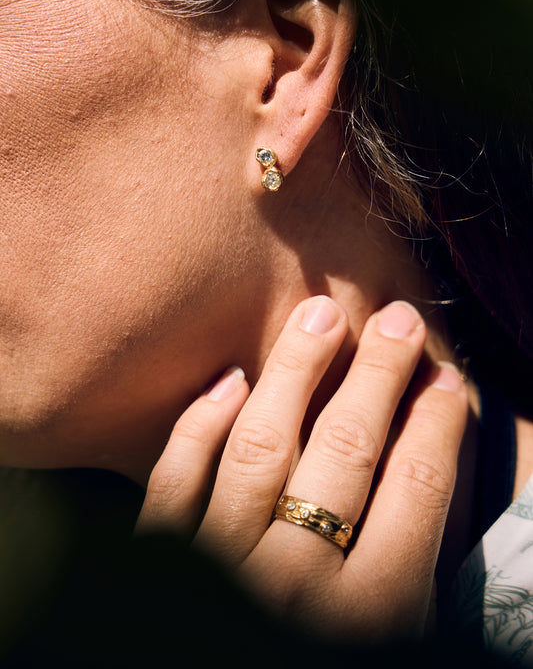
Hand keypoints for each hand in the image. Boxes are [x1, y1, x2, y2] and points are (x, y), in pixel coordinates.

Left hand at [136, 297, 467, 642]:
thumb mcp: (389, 645)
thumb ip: (406, 576)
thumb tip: (424, 471)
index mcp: (371, 619)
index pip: (415, 486)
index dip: (438, 421)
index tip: (448, 380)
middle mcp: (296, 586)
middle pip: (348, 450)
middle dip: (380, 374)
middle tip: (399, 320)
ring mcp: (220, 567)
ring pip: (262, 445)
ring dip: (296, 371)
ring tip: (321, 313)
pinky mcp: (160, 560)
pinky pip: (176, 479)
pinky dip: (200, 425)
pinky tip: (231, 379)